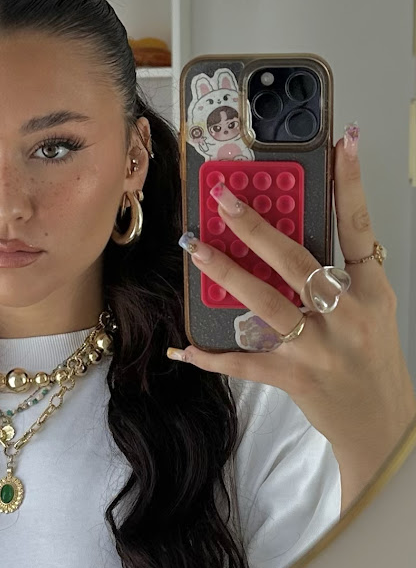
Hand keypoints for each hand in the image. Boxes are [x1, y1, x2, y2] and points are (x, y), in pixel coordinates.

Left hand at [169, 125, 415, 503]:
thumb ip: (340, 271)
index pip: (358, 228)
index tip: (339, 143)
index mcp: (370, 292)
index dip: (350, 184)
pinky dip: (212, 355)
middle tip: (224, 200)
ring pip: (267, 303)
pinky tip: (184, 347)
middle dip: (258, 228)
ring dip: (227, 273)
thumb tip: (288, 229)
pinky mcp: (295, 378)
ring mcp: (321, 349)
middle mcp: (348, 316)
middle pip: (299, 261)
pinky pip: (245, 362)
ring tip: (195, 248)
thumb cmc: (372, 358)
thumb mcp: (370, 308)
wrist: (382, 423)